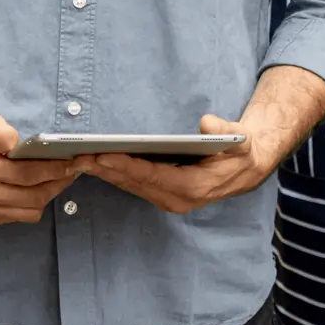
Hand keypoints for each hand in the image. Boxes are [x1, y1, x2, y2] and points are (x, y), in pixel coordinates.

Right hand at [0, 104, 83, 226]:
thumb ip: (4, 132)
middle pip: (33, 197)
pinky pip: (17, 216)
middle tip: (72, 171)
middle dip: (58, 184)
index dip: (55, 170)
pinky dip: (31, 204)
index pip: (28, 175)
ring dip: (47, 196)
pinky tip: (35, 188)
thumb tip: (24, 145)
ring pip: (29, 211)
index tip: (73, 163)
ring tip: (57, 179)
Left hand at [86, 114, 276, 215]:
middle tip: (78, 157)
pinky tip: (97, 164)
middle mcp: (178, 200)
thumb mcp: (239, 139)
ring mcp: (170, 200)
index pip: (152, 176)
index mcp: (194, 188)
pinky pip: (135, 186)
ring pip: (131, 187)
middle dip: (105, 170)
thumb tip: (207, 123)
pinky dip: (114, 175)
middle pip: (135, 183)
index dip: (126, 166)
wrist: (246, 169)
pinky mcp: (164, 196)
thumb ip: (225, 130)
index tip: (102, 157)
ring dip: (104, 174)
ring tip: (79, 160)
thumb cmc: (239, 152)